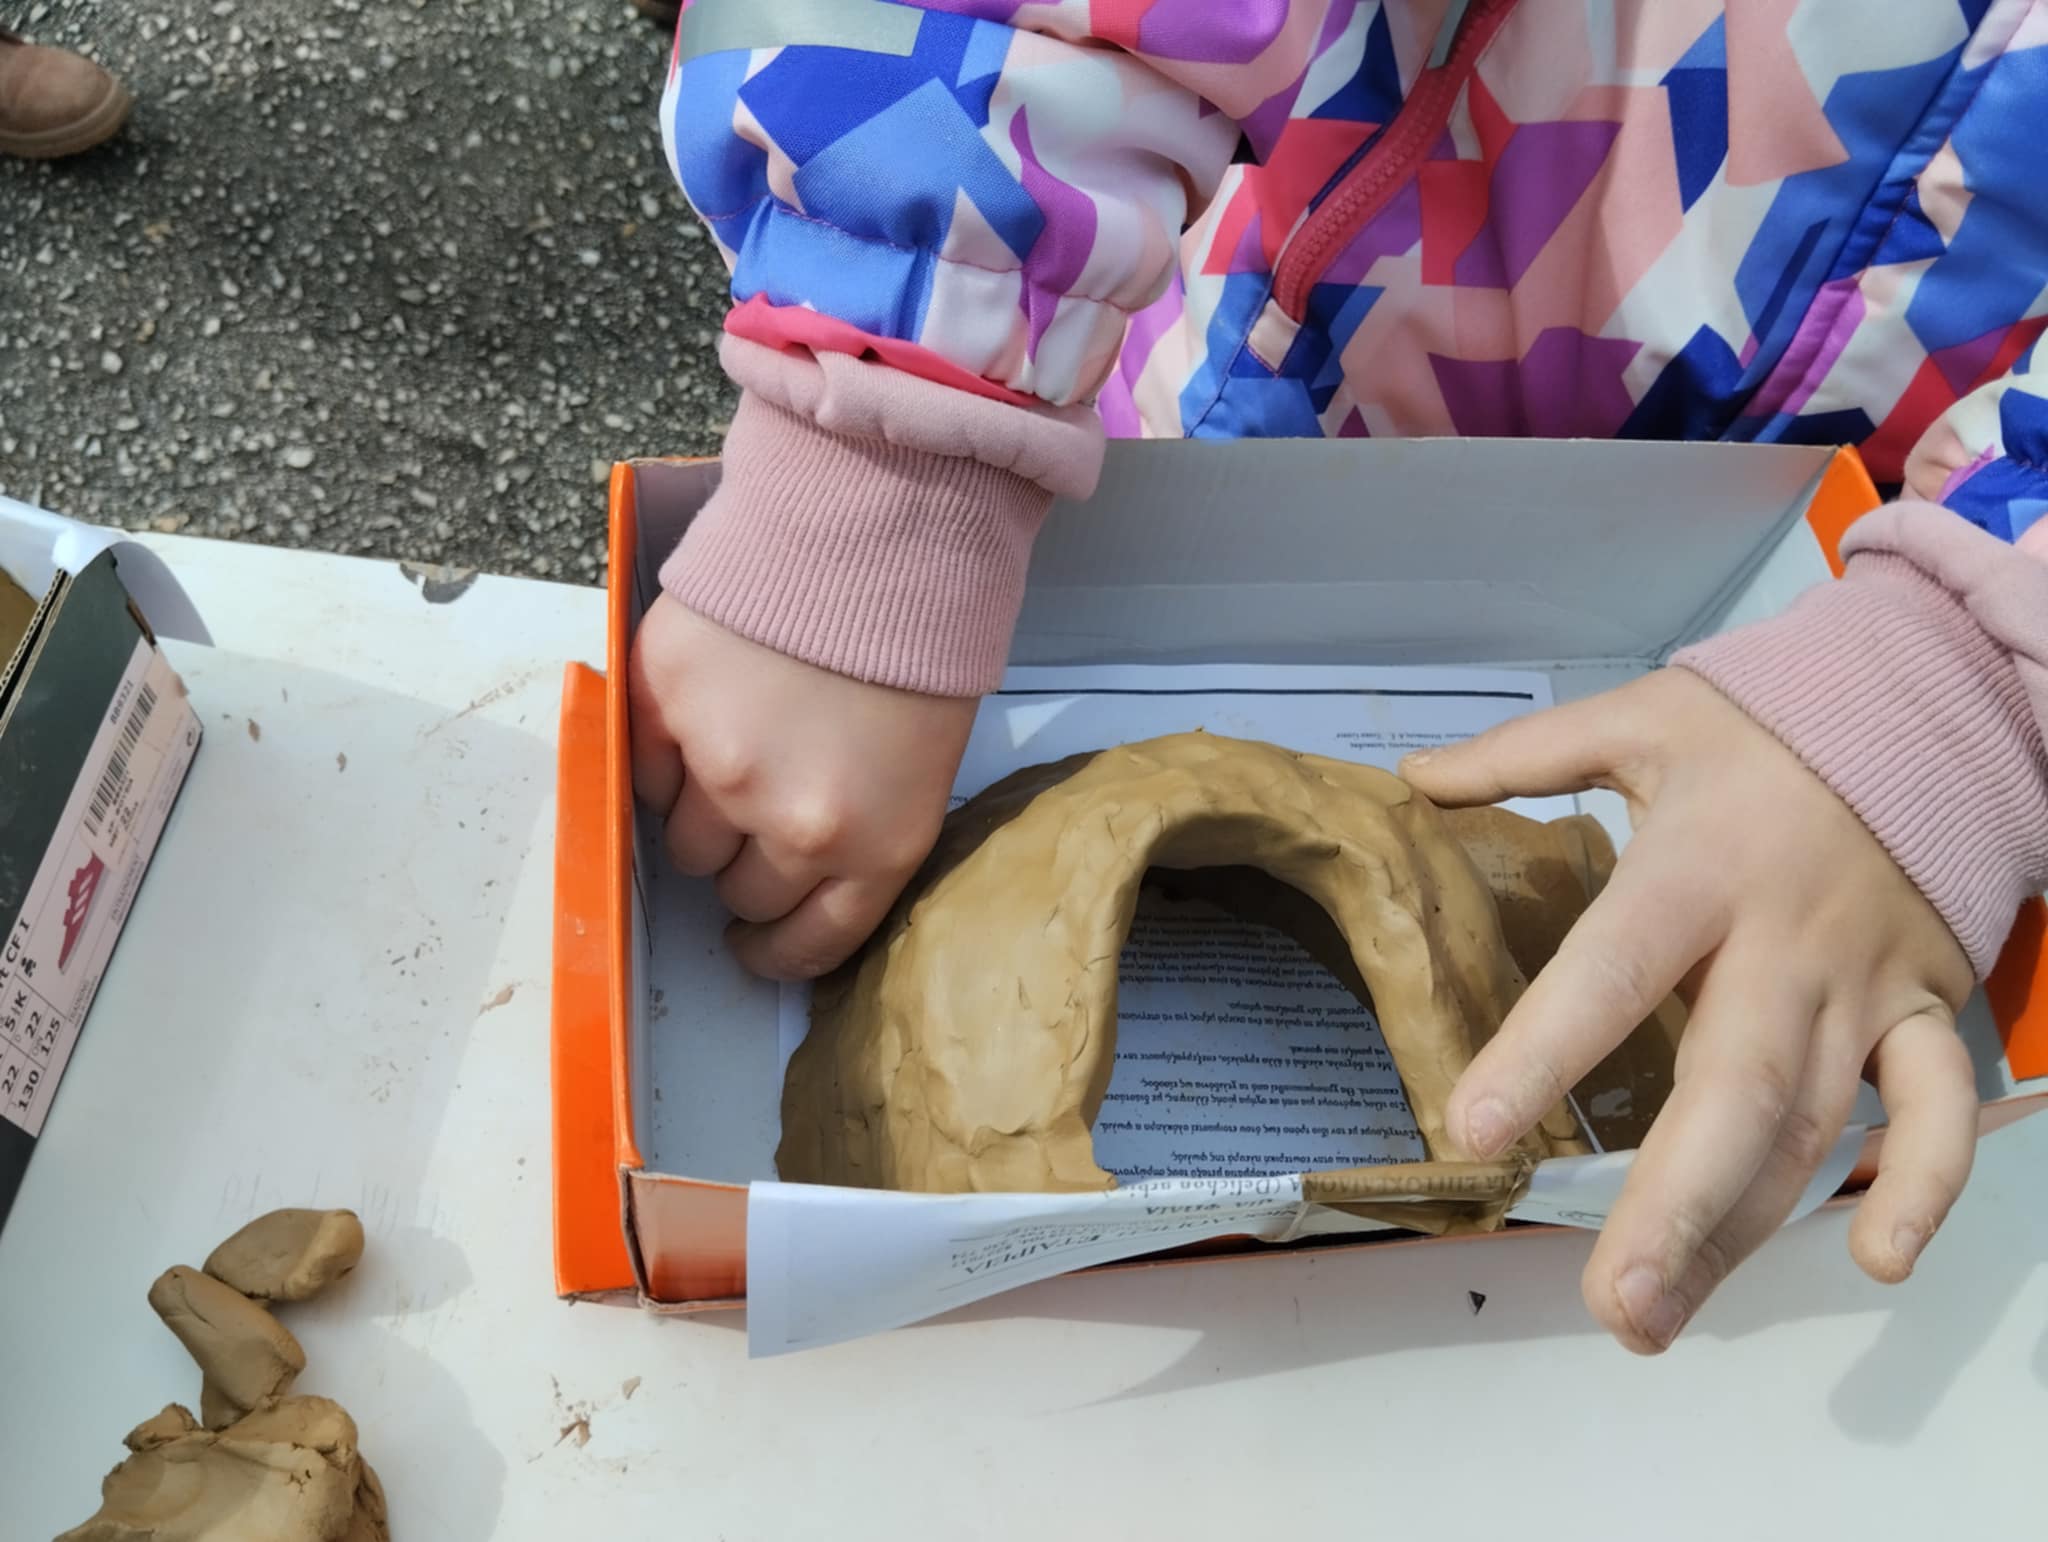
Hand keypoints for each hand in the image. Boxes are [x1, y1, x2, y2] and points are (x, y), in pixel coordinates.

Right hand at [629, 594, 976, 979]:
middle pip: (738, 892)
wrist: (882, 528)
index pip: (807, 946)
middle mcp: (793, 824)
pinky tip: (696, 718)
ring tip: (734, 746)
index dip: (774, 952)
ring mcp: (721, 764)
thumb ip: (860, 835)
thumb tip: (789, 877)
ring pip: (682, 841)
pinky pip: (640, 770)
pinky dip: (658, 758)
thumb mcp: (923, 767)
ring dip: (701, 811)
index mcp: (875, 846)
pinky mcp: (665, 700)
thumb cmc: (919, 645)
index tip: (757, 943)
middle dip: (746, 864)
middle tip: (757, 812)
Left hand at [1402, 669, 1974, 1353]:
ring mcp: (1861, 987)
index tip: (1472, 1130)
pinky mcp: (1925, 1010)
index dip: (1544, 1051)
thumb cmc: (1764, 727)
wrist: (1929, 710)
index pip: (1611, 969)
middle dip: (1671, 1203)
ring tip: (1662, 1316)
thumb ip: (1527, 754)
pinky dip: (1921, 1183)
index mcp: (1697, 869)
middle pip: (1730, 1088)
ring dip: (1745, 1229)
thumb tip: (1413, 779)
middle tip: (1610, 1298)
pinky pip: (1938, 1108)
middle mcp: (1782, 944)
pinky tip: (1876, 1259)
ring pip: (1810, 1125)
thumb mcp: (1641, 717)